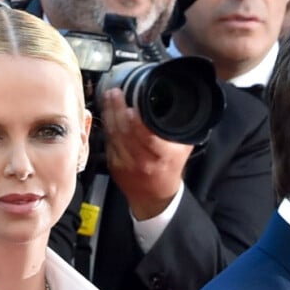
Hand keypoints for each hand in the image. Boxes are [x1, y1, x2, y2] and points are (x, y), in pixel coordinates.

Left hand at [102, 88, 192, 219]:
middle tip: (115, 93)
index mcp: (163, 156)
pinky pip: (108, 141)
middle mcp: (143, 161)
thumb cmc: (170, 168)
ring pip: (114, 135)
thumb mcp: (183, 149)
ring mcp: (126, 163)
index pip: (148, 138)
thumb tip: (180, 104)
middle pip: (127, 132)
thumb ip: (180, 129)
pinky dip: (107, 125)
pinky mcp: (114, 165)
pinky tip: (107, 112)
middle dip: (119, 110)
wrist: (155, 196)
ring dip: (110, 114)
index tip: (132, 107)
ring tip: (109, 97)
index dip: (138, 122)